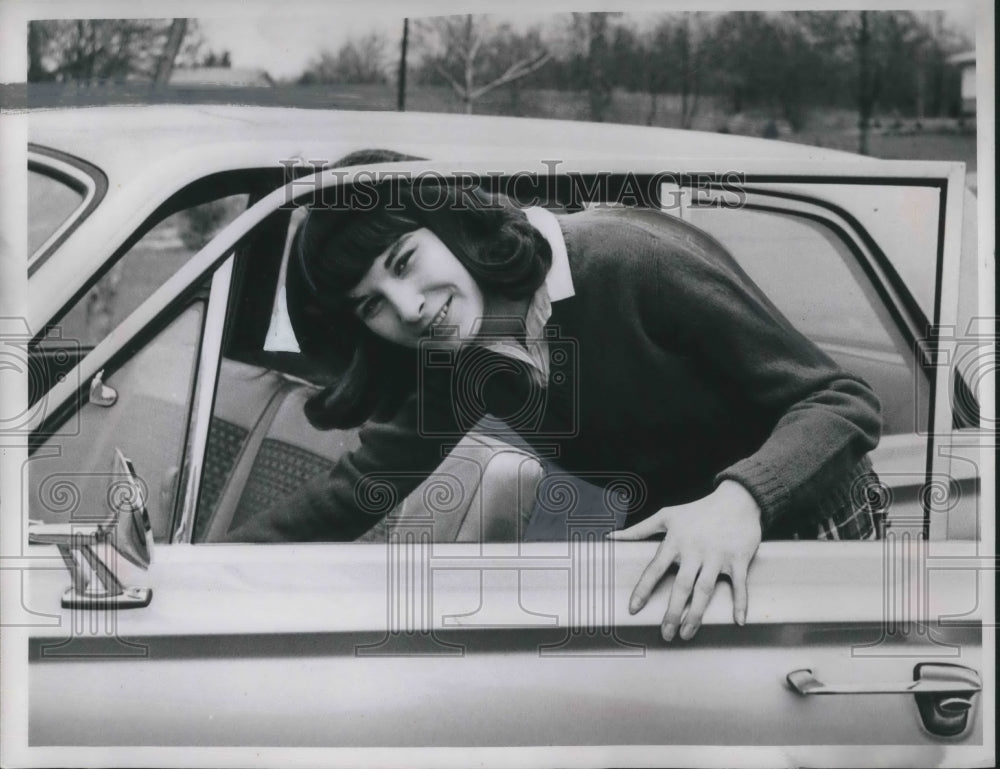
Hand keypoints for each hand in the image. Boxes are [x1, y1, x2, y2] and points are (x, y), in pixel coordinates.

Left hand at [607, 480, 761, 640]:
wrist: (736, 500)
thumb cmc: (698, 510)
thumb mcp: (666, 516)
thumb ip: (639, 529)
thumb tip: (612, 537)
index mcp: (675, 542)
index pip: (655, 568)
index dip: (643, 589)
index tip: (634, 609)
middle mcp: (695, 551)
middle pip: (681, 586)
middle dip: (672, 612)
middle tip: (665, 634)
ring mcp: (717, 556)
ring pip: (705, 590)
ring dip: (696, 615)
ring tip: (686, 634)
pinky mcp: (739, 559)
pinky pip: (739, 585)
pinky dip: (741, 603)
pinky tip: (738, 621)